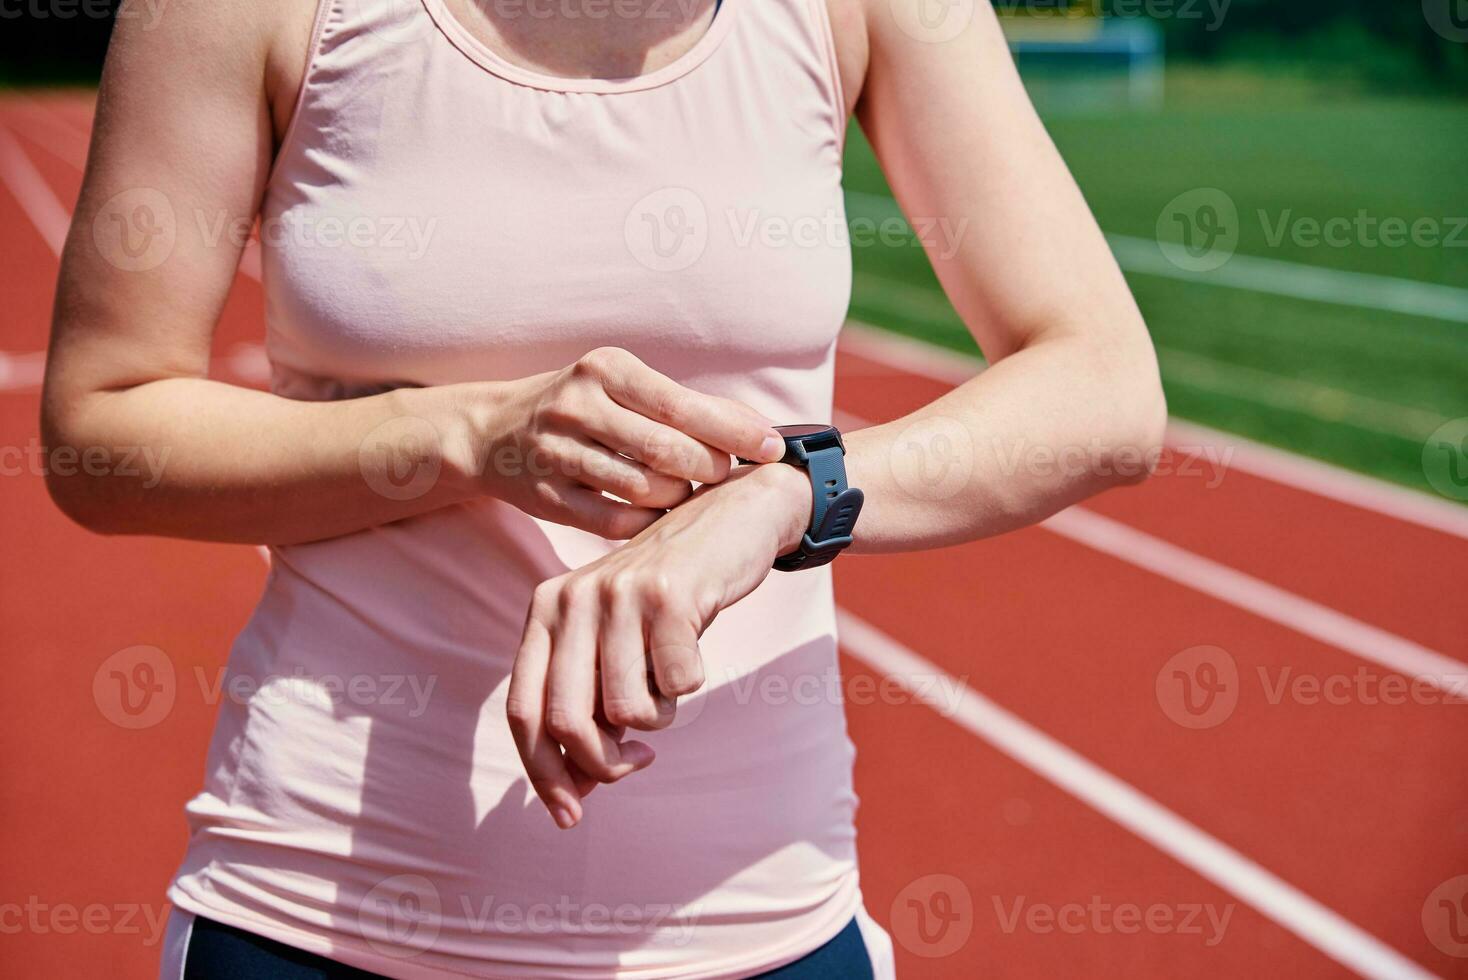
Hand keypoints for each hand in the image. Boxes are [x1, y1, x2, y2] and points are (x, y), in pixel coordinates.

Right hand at [453, 348, 786, 537]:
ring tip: (685, 490)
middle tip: (721, 474)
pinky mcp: (547, 496)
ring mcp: (558, 453)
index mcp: (606, 370)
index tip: (773, 447)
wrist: (493, 431)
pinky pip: (614, 522)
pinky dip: (647, 522)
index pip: (684, 405)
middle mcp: (578, 406)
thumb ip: (685, 405)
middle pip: (669, 451)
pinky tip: (657, 513)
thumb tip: (757, 428)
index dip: (735, 431)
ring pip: (644, 490)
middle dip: (710, 469)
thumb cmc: (582, 405)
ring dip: (679, 497)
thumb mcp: (623, 385)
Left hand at [506, 462, 811, 828]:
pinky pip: (679, 684)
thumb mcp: (613, 635)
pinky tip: (694, 648)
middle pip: (567, 721)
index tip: (570, 814)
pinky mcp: (669, 595)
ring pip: (627, 711)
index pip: (523, 709)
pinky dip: (691, 684)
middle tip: (638, 763)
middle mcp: (573, 598)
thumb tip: (574, 789)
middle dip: (604, 763)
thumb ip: (588, 697)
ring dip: (658, 717)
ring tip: (669, 682)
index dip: (541, 773)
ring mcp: (620, 595)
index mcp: (547, 609)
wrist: (733, 517)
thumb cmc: (670, 595)